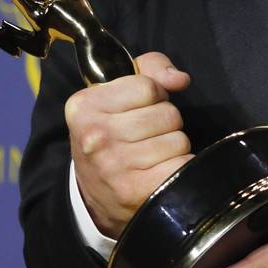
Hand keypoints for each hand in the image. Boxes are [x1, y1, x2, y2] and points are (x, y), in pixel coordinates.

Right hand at [65, 51, 192, 236]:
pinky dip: (180, 167)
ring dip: (174, 146)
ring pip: (178, 140)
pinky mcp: (135, 190)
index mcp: (85, 106)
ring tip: (152, 155)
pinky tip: (161, 172)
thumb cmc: (111, 135)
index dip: (154, 96)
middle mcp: (96, 136)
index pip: (148, 86)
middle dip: (165, 123)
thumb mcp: (117, 95)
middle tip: (146, 136)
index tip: (141, 108)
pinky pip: (183, 165)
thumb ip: (150, 69)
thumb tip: (179, 79)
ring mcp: (114, 166)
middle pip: (167, 113)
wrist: (94, 198)